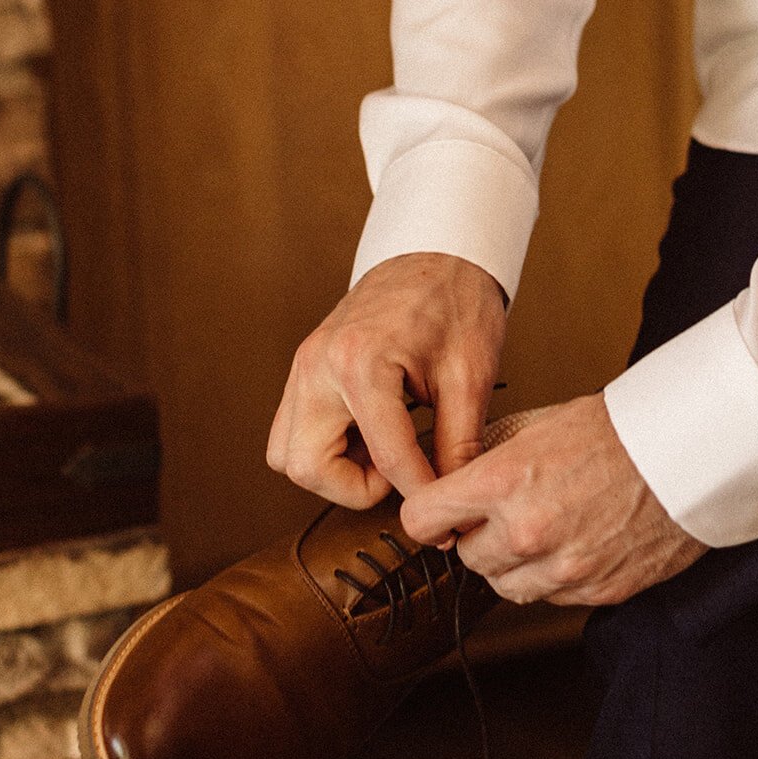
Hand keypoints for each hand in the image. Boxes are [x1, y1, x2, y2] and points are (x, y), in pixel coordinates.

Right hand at [267, 253, 505, 506]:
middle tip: (401, 471)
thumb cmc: (456, 303)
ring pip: (286, 455)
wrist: (435, 254)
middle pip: (306, 468)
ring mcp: (302, 368)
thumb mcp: (470, 376)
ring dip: (333, 470)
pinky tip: (371, 434)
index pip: (387, 460)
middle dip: (355, 487)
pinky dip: (326, 448)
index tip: (445, 503)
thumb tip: (454, 495)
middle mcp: (318, 367)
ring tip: (385, 450)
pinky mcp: (303, 371)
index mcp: (361, 363)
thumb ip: (460, 443)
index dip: (420, 492)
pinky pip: (293, 431)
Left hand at [400, 395, 706, 605]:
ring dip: (514, 564)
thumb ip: (489, 460)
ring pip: (506, 586)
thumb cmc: (620, 430)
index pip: (422, 520)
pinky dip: (555, 577)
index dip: (429, 514)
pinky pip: (553, 598)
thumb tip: (451, 480)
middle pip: (466, 558)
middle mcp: (528, 532)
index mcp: (505, 482)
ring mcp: (565, 568)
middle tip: (506, 512)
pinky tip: (576, 543)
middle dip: (479, 536)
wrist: (691, 451)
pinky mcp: (599, 590)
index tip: (439, 512)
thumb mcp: (538, 425)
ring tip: (543, 530)